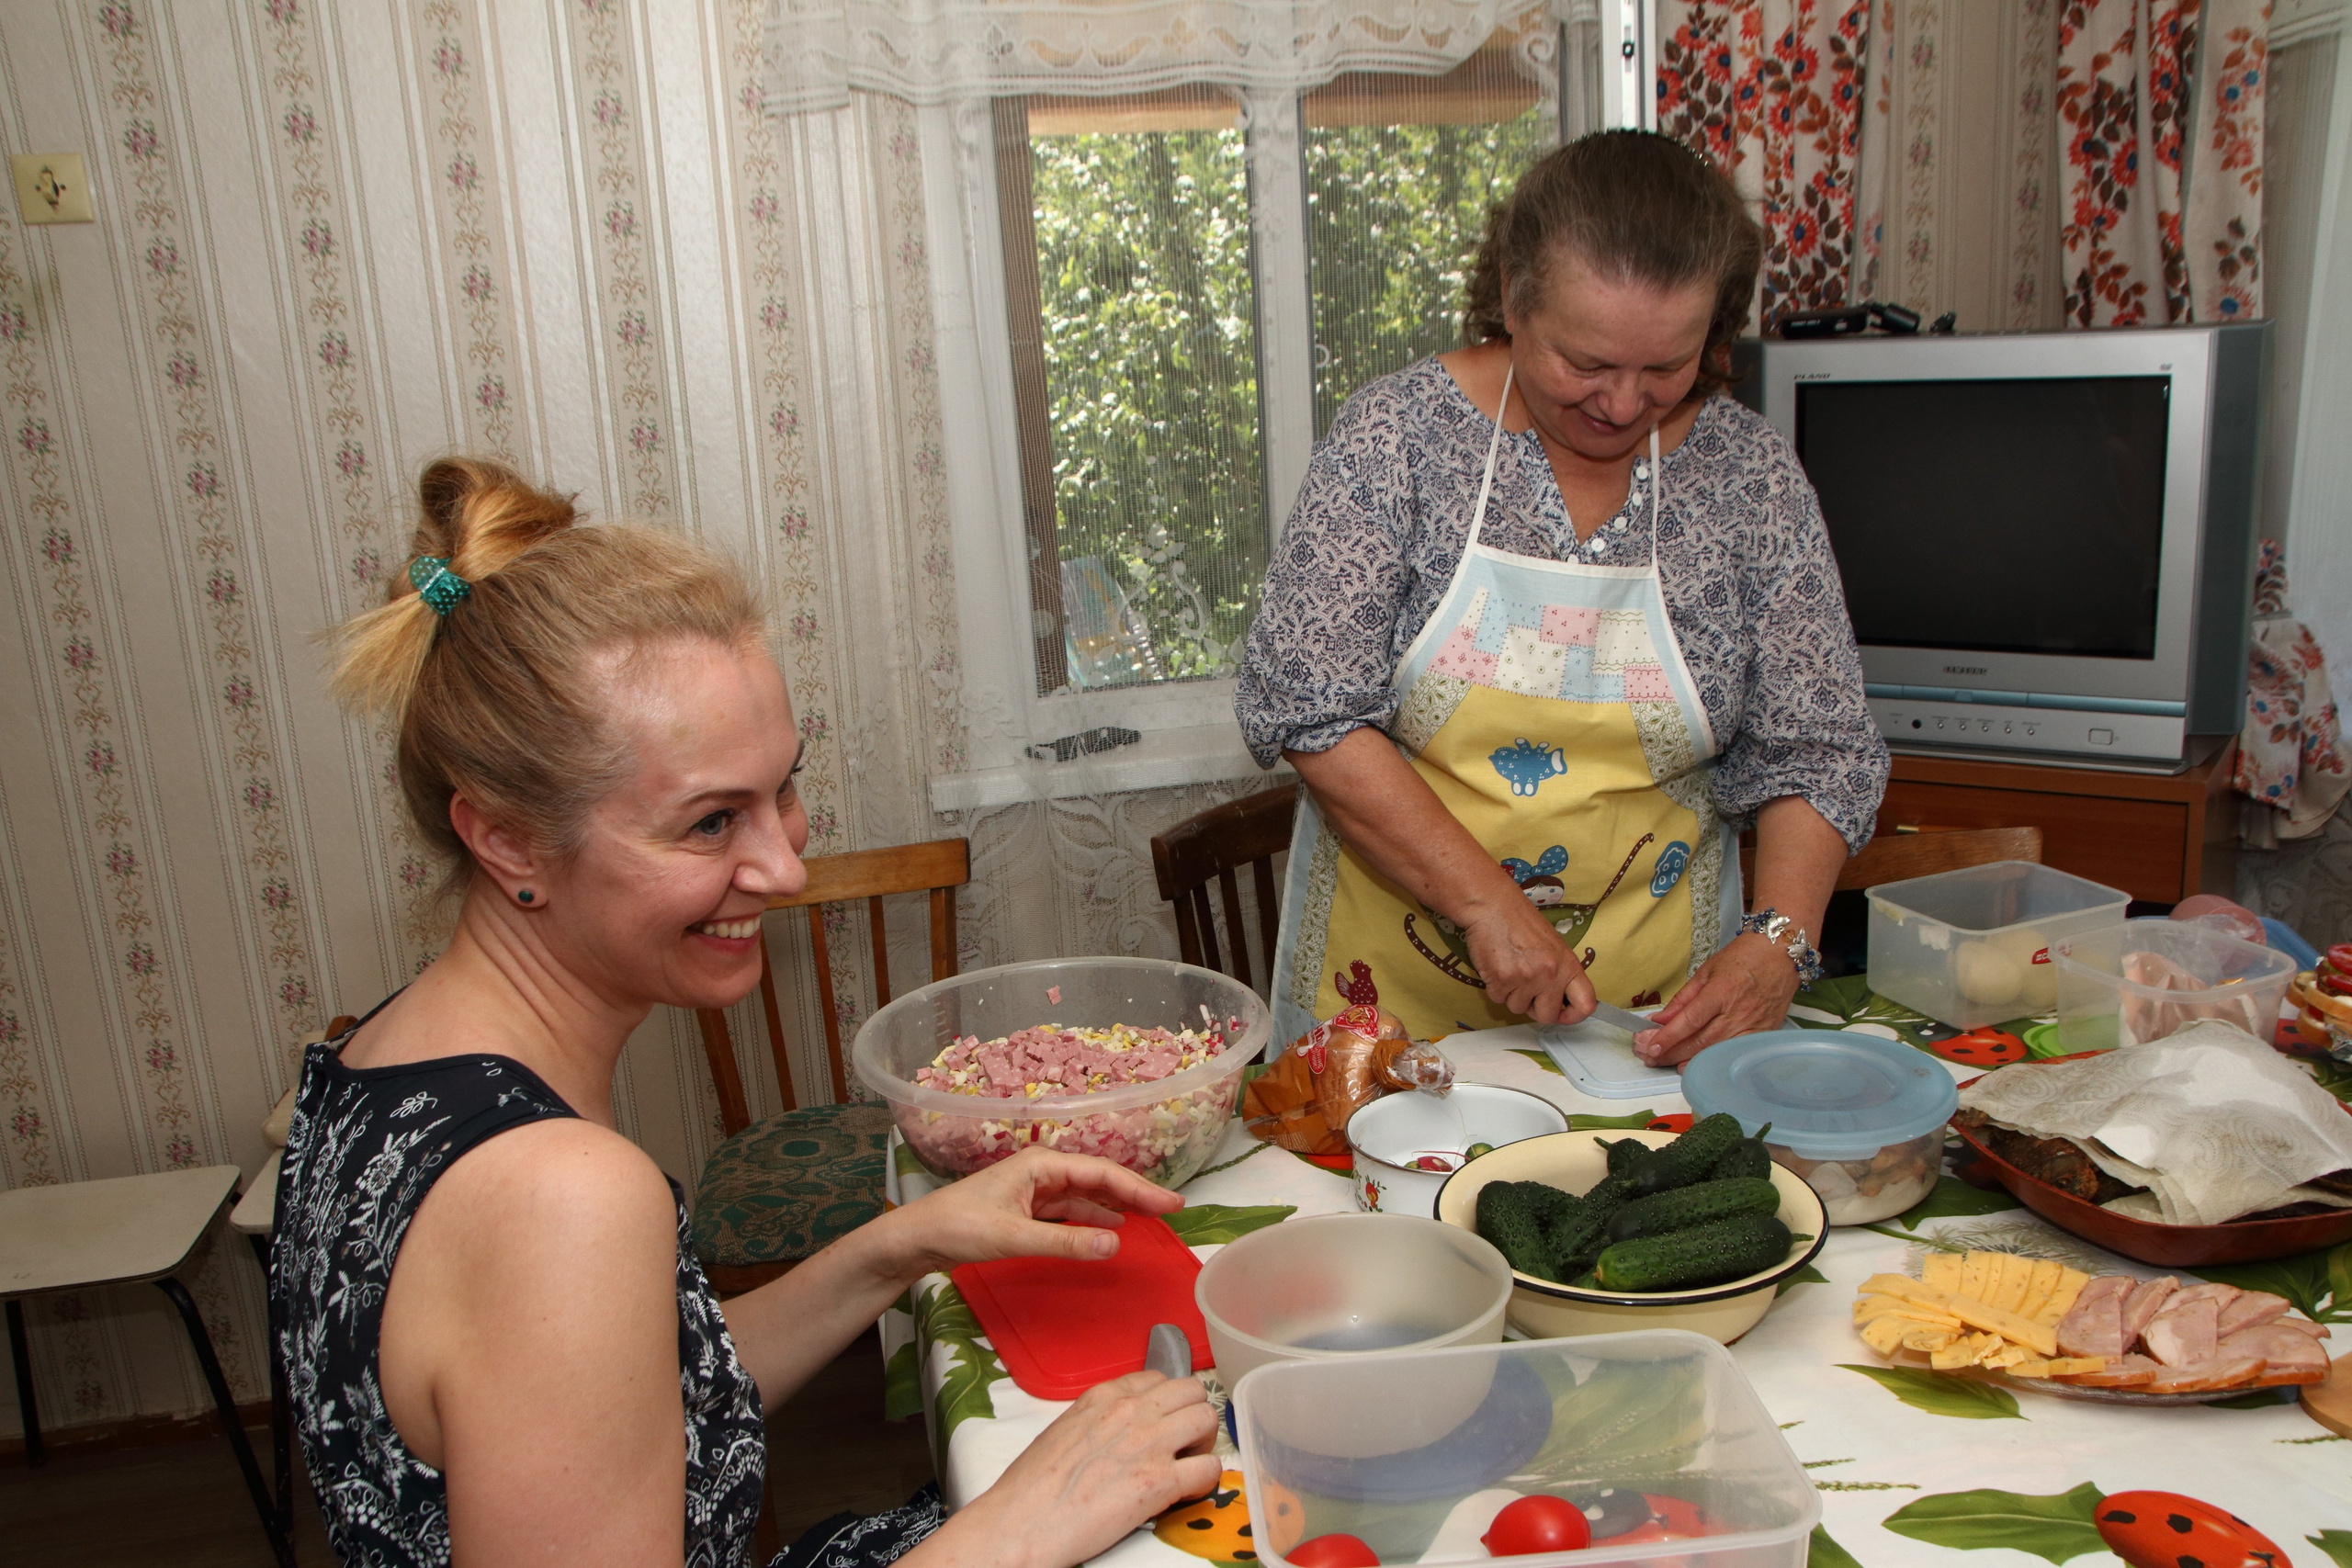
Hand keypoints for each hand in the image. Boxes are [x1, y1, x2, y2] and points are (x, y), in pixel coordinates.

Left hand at [868, 1147, 1183, 1283]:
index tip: (1172, 1203)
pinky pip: (1070, 1212)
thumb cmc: (959, 1228)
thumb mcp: (1015, 1237)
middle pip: (1098, 1180)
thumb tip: (1117, 1243)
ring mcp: (1033, 1191)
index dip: (1140, 1188)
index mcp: (1040, 1164)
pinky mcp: (1026, 1211)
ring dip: (1116, 1206)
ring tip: (1150, 1217)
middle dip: (1135, 1193)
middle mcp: (1041, 1171)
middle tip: (1172, 1210)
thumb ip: (1066, 1242)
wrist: (916, 1239)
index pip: (1102, 1173)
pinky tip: (1111, 1228)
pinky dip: (1092, 1219)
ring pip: (1086, 1196)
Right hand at [933, 1372, 1219, 1567]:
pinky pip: (1209, 1468)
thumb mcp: (1064, 1429)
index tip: (1163, 1421)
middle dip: (1192, 1416)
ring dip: (1203, 1443)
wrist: (1020, 1523)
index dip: (1167, 1402)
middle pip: (1192, 1391)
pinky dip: (1205, 1480)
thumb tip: (1121, 1429)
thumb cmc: (1031, 1487)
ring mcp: (1149, 1443)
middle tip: (1182, 1444)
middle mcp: (1131, 1411)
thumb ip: (1100, 1419)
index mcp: (1103, 1397)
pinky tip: (1186, 1491)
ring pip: (1207, 1419)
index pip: (1158, 1378)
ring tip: (1186, 1465)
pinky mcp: (1160, 1482)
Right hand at [1460, 893, 1595, 1026]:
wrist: (1493, 906)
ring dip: (1512, 995)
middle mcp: (1550, 974)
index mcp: (1568, 965)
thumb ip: (1561, 975)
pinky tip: (1498, 966)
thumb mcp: (1554, 947)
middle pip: (1547, 1016)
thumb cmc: (1522, 923)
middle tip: (1528, 989)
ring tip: (1511, 968)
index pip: (1585, 1004)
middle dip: (1535, 1008)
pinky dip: (1496, 987)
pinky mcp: (1500, 980)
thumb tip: (1560, 1001)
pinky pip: (1498, 999)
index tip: (1563, 1013)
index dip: (1573, 1016)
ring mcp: (1525, 979)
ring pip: (1518, 1008)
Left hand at [1632, 934, 1800, 1066]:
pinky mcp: (1764, 1033)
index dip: (1668, 1036)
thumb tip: (1661, 1019)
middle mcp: (1738, 1012)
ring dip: (1688, 1060)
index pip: (1690, 1020)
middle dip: (1671, 1052)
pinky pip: (1735, 1053)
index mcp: (1721, 991)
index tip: (1650, 1046)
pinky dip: (1714, 1061)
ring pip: (1716, 1051)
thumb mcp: (1708, 970)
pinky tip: (1696, 1065)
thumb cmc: (1746, 957)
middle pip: (1700, 1041)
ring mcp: (1753, 1025)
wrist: (1782, 954)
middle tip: (1649, 1056)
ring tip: (1665, 1063)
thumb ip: (1684, 998)